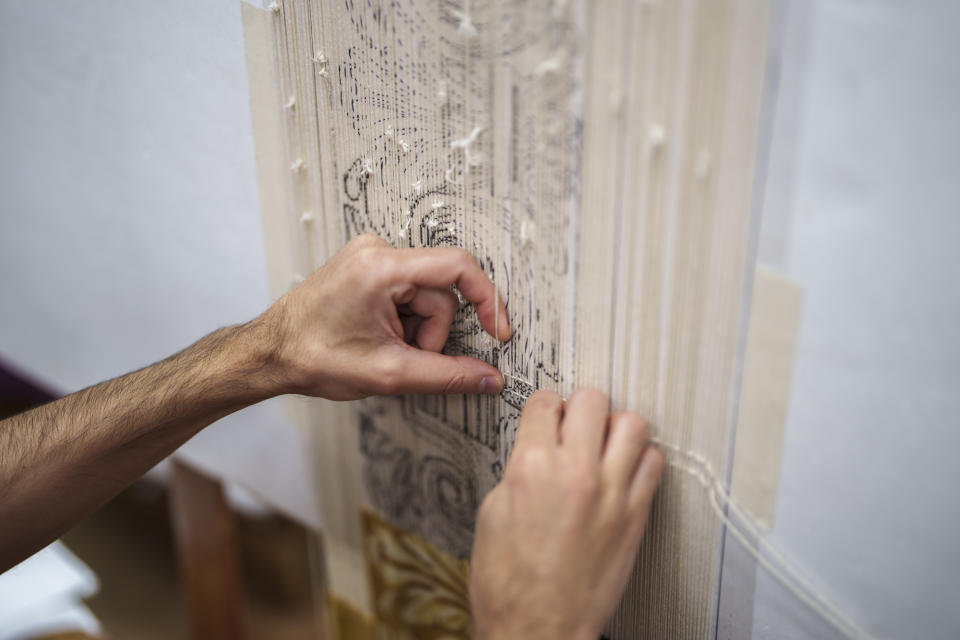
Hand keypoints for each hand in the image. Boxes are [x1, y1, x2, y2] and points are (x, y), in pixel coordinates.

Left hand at [255, 234, 509, 399]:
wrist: (271, 354)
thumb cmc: (313, 356)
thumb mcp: (388, 372)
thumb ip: (447, 375)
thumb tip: (489, 378)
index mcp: (381, 267)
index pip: (457, 266)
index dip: (487, 300)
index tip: (497, 332)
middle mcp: (377, 251)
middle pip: (440, 292)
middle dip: (431, 333)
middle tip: (404, 358)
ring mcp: (372, 257)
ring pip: (426, 296)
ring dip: (417, 331)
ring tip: (384, 350)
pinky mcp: (369, 268)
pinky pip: (409, 293)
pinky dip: (405, 322)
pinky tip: (379, 339)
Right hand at [469, 389, 663, 639]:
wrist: (538, 630)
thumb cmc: (508, 583)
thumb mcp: (492, 513)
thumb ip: (519, 469)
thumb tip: (536, 449)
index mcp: (530, 468)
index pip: (545, 403)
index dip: (544, 408)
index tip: (546, 416)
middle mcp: (575, 473)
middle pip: (592, 399)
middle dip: (580, 407)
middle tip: (575, 424)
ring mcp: (611, 493)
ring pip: (632, 423)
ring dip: (615, 427)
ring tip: (604, 444)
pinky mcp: (636, 516)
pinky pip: (654, 463)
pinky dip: (640, 459)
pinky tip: (623, 471)